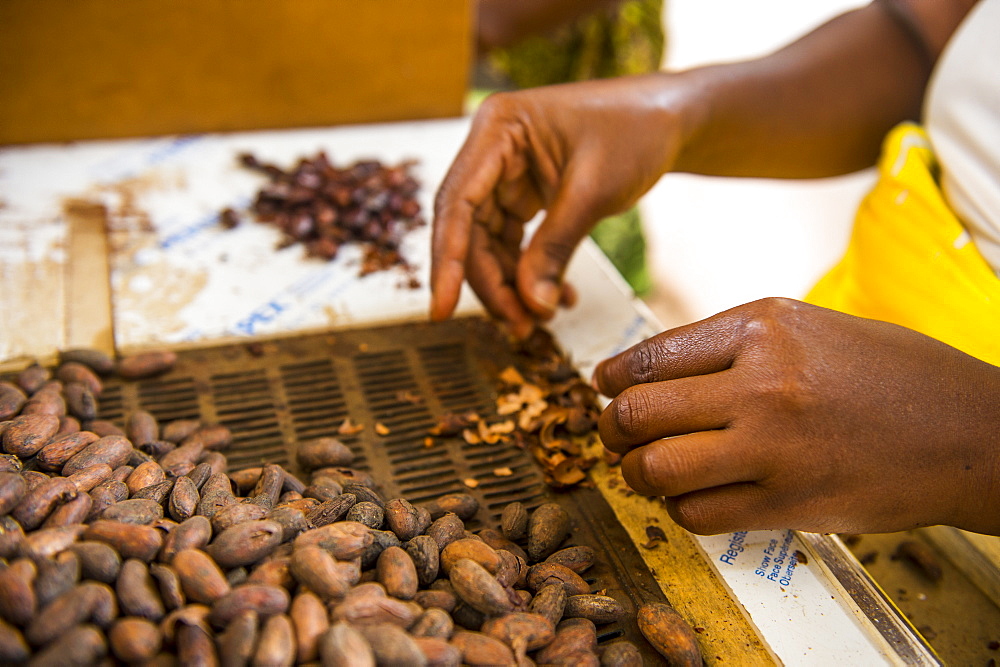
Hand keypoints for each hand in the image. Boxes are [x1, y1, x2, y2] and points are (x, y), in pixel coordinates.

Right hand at [431, 75, 682, 338]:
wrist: (671, 118)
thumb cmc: (638, 130)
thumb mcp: (594, 191)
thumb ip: (555, 248)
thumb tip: (530, 307)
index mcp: (499, 128)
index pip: (457, 203)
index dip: (446, 260)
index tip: (440, 310)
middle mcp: (492, 149)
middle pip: (468, 230)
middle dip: (491, 283)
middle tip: (518, 326)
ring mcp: (505, 173)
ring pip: (487, 243)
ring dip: (509, 286)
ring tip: (540, 319)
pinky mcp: (523, 194)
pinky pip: (513, 243)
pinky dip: (530, 274)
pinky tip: (555, 297)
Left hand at [594, 298, 999, 535]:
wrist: (970, 431)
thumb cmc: (892, 374)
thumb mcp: (808, 326)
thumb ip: (732, 345)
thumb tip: (654, 370)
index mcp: (763, 328)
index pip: (649, 355)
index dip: (611, 377)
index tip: (603, 387)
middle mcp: (762, 383)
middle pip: (637, 411)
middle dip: (609, 427)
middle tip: (613, 433)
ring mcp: (774, 447)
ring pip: (655, 468)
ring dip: (636, 473)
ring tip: (644, 468)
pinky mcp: (788, 504)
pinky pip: (696, 512)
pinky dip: (679, 507)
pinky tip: (692, 494)